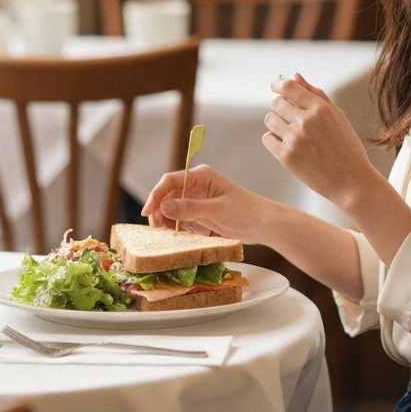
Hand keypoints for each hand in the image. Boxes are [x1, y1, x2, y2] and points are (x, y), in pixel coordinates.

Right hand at [140, 164, 274, 241]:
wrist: (263, 225)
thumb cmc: (246, 211)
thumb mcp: (218, 210)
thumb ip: (191, 208)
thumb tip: (164, 207)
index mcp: (201, 176)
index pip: (170, 180)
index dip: (156, 194)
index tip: (147, 211)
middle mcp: (195, 186)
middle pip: (167, 195)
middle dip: (158, 209)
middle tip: (155, 228)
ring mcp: (195, 200)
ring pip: (170, 208)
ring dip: (163, 219)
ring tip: (162, 233)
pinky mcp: (197, 214)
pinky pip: (178, 219)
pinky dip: (172, 226)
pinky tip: (171, 235)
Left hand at [263, 72, 374, 212]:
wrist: (351, 182)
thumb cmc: (346, 148)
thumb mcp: (337, 116)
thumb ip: (315, 94)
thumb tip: (295, 76)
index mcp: (321, 109)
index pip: (288, 87)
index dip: (278, 84)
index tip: (275, 86)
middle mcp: (306, 122)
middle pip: (276, 103)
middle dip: (281, 107)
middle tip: (293, 118)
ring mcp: (295, 140)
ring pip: (270, 119)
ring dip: (277, 123)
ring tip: (292, 132)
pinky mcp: (286, 157)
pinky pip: (267, 138)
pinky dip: (274, 140)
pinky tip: (289, 145)